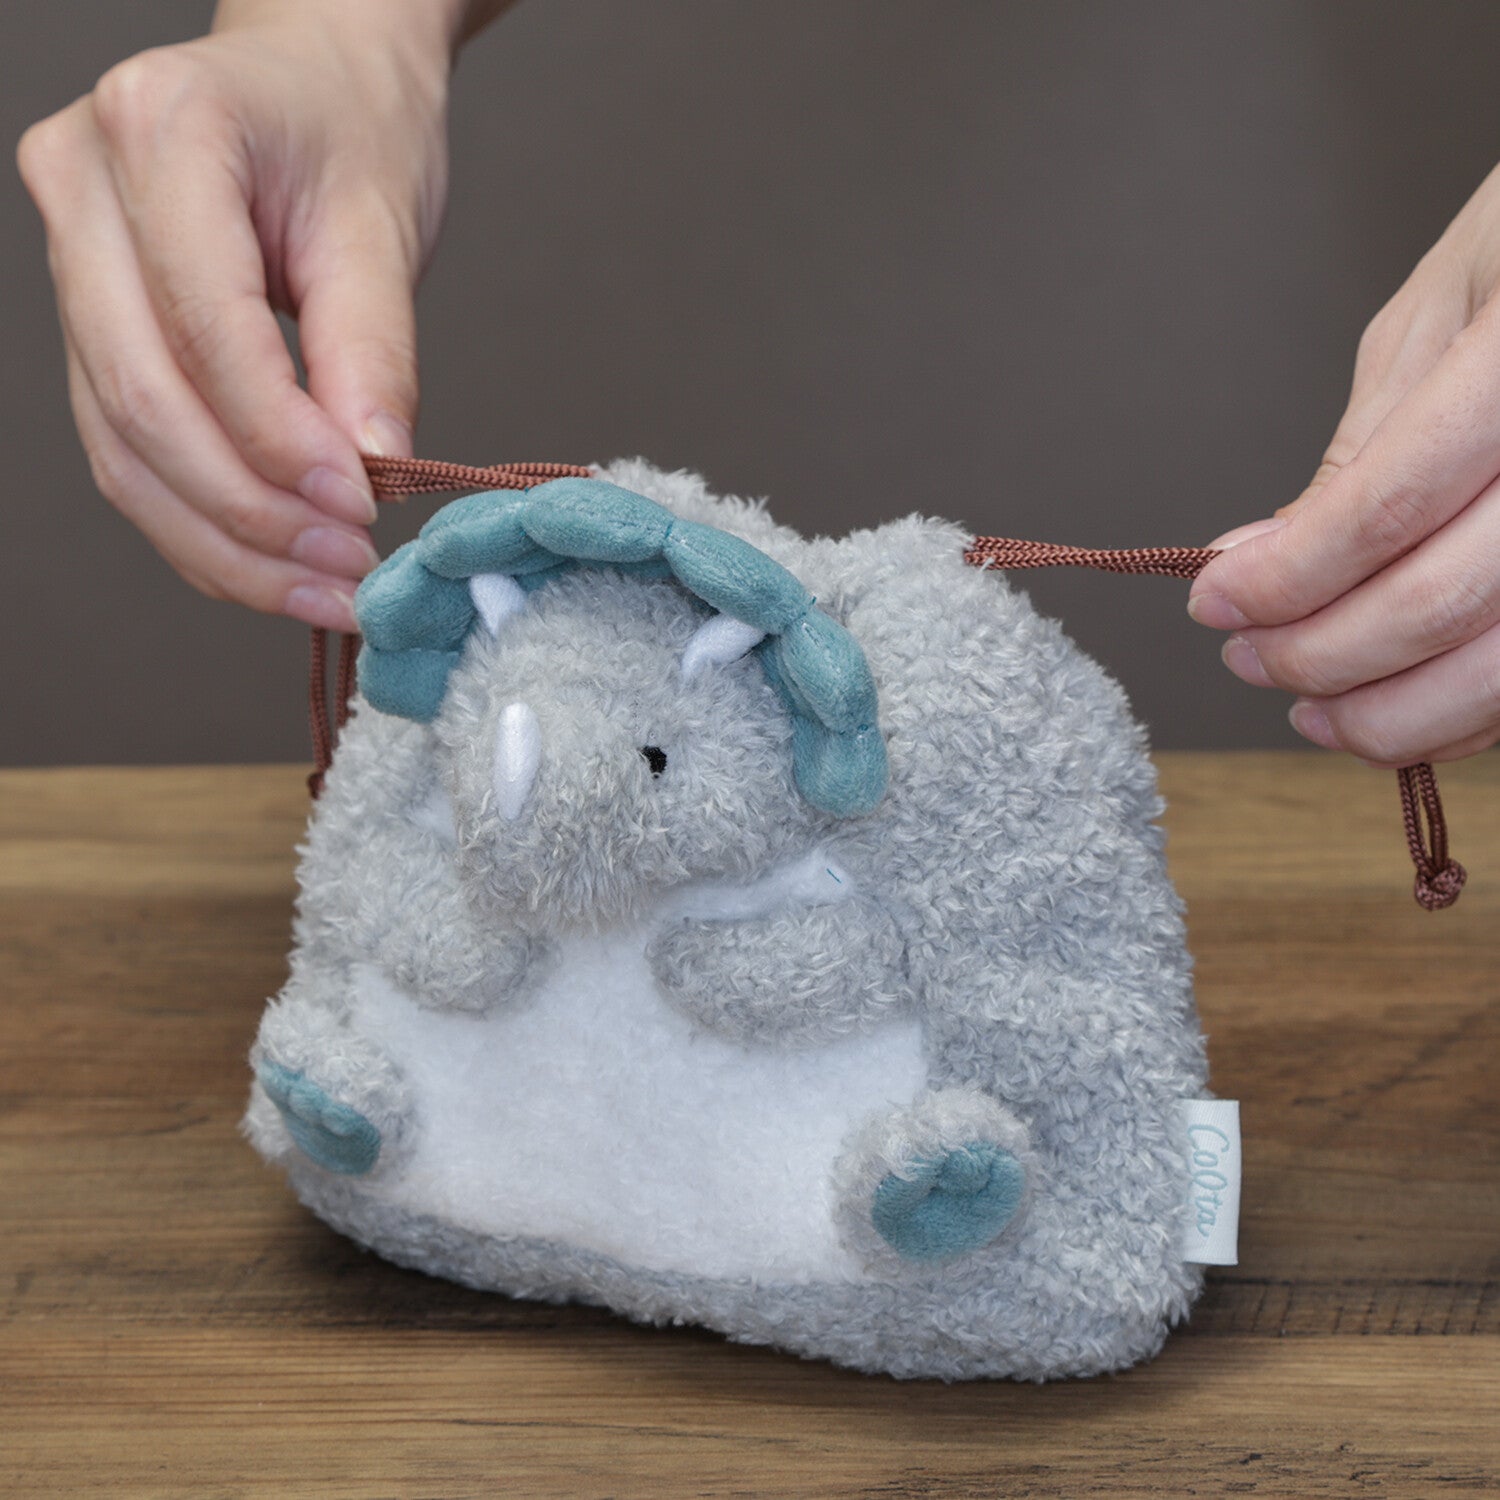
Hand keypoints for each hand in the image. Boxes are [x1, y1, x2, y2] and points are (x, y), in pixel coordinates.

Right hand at [16, 0, 476, 629]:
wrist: (315, 78)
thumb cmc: (350, 128)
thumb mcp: (381, 225)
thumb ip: (372, 350)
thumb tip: (369, 468)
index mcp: (158, 132)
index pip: (202, 327)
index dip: (277, 440)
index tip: (358, 507)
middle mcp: (81, 190)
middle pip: (142, 398)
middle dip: (250, 511)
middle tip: (346, 570)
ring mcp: (68, 261)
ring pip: (122, 447)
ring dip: (225, 543)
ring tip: (324, 589)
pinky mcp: (88, 326)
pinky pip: (130, 452)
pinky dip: (203, 526)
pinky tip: (274, 568)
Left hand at [1187, 162, 1499, 766]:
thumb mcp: (1438, 317)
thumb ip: (1358, 451)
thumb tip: (1257, 557)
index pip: (1391, 506)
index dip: (1287, 577)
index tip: (1213, 601)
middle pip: (1442, 603)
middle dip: (1319, 653)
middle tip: (1247, 657)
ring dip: (1388, 713)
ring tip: (1310, 706)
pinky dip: (1458, 715)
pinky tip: (1394, 703)